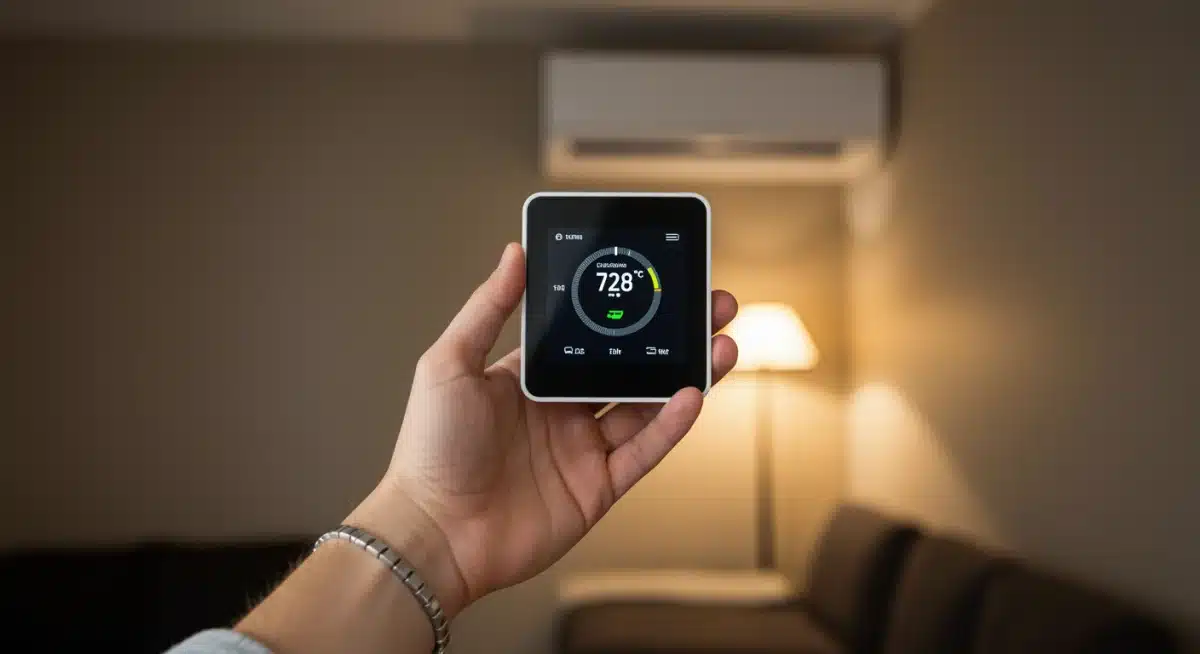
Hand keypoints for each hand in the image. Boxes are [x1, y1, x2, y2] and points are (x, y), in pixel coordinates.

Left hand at [346, 243, 738, 617]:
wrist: (433, 533)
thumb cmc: (428, 451)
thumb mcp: (449, 363)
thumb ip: (487, 308)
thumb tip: (513, 253)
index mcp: (530, 378)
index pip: (589, 335)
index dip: (623, 310)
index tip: (654, 281)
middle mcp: (561, 411)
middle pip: (630, 365)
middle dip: (671, 336)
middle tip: (708, 306)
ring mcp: (582, 449)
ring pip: (647, 404)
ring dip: (685, 373)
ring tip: (719, 344)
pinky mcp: (597, 487)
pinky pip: (643, 451)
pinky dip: (670, 425)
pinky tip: (691, 395)